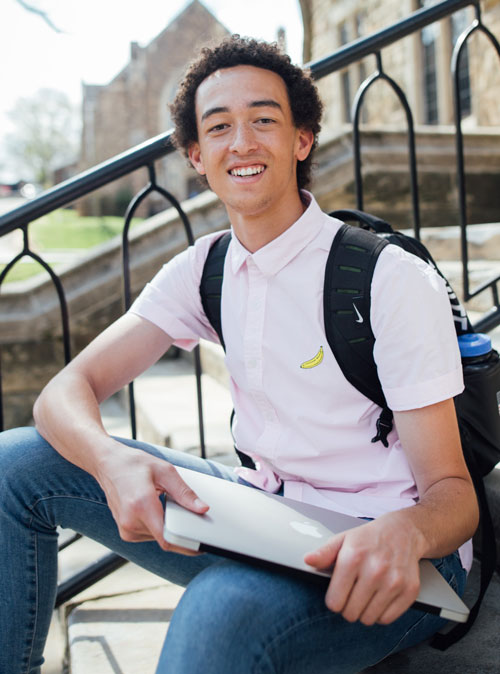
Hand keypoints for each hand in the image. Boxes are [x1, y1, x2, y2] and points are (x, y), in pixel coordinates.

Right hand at [96, 443, 208, 552]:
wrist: (108, 464)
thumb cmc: (135, 464)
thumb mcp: (165, 471)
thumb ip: (185, 493)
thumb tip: (203, 509)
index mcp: (141, 506)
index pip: (167, 538)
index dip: (188, 545)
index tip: (202, 545)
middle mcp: (130, 522)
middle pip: (165, 539)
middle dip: (182, 532)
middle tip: (195, 520)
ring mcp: (126, 529)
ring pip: (158, 538)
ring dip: (170, 528)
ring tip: (171, 507)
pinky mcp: (126, 532)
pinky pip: (150, 535)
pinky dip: (159, 526)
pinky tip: (160, 511)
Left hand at [304, 512, 422, 624]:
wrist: (403, 532)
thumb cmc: (369, 538)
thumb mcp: (343, 539)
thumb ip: (324, 552)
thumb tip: (308, 560)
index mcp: (353, 557)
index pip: (335, 602)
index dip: (333, 600)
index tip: (337, 593)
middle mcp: (375, 570)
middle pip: (351, 613)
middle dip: (348, 607)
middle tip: (352, 593)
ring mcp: (394, 582)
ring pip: (369, 619)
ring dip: (364, 611)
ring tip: (366, 594)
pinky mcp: (409, 591)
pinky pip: (387, 619)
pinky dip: (381, 613)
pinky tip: (380, 597)